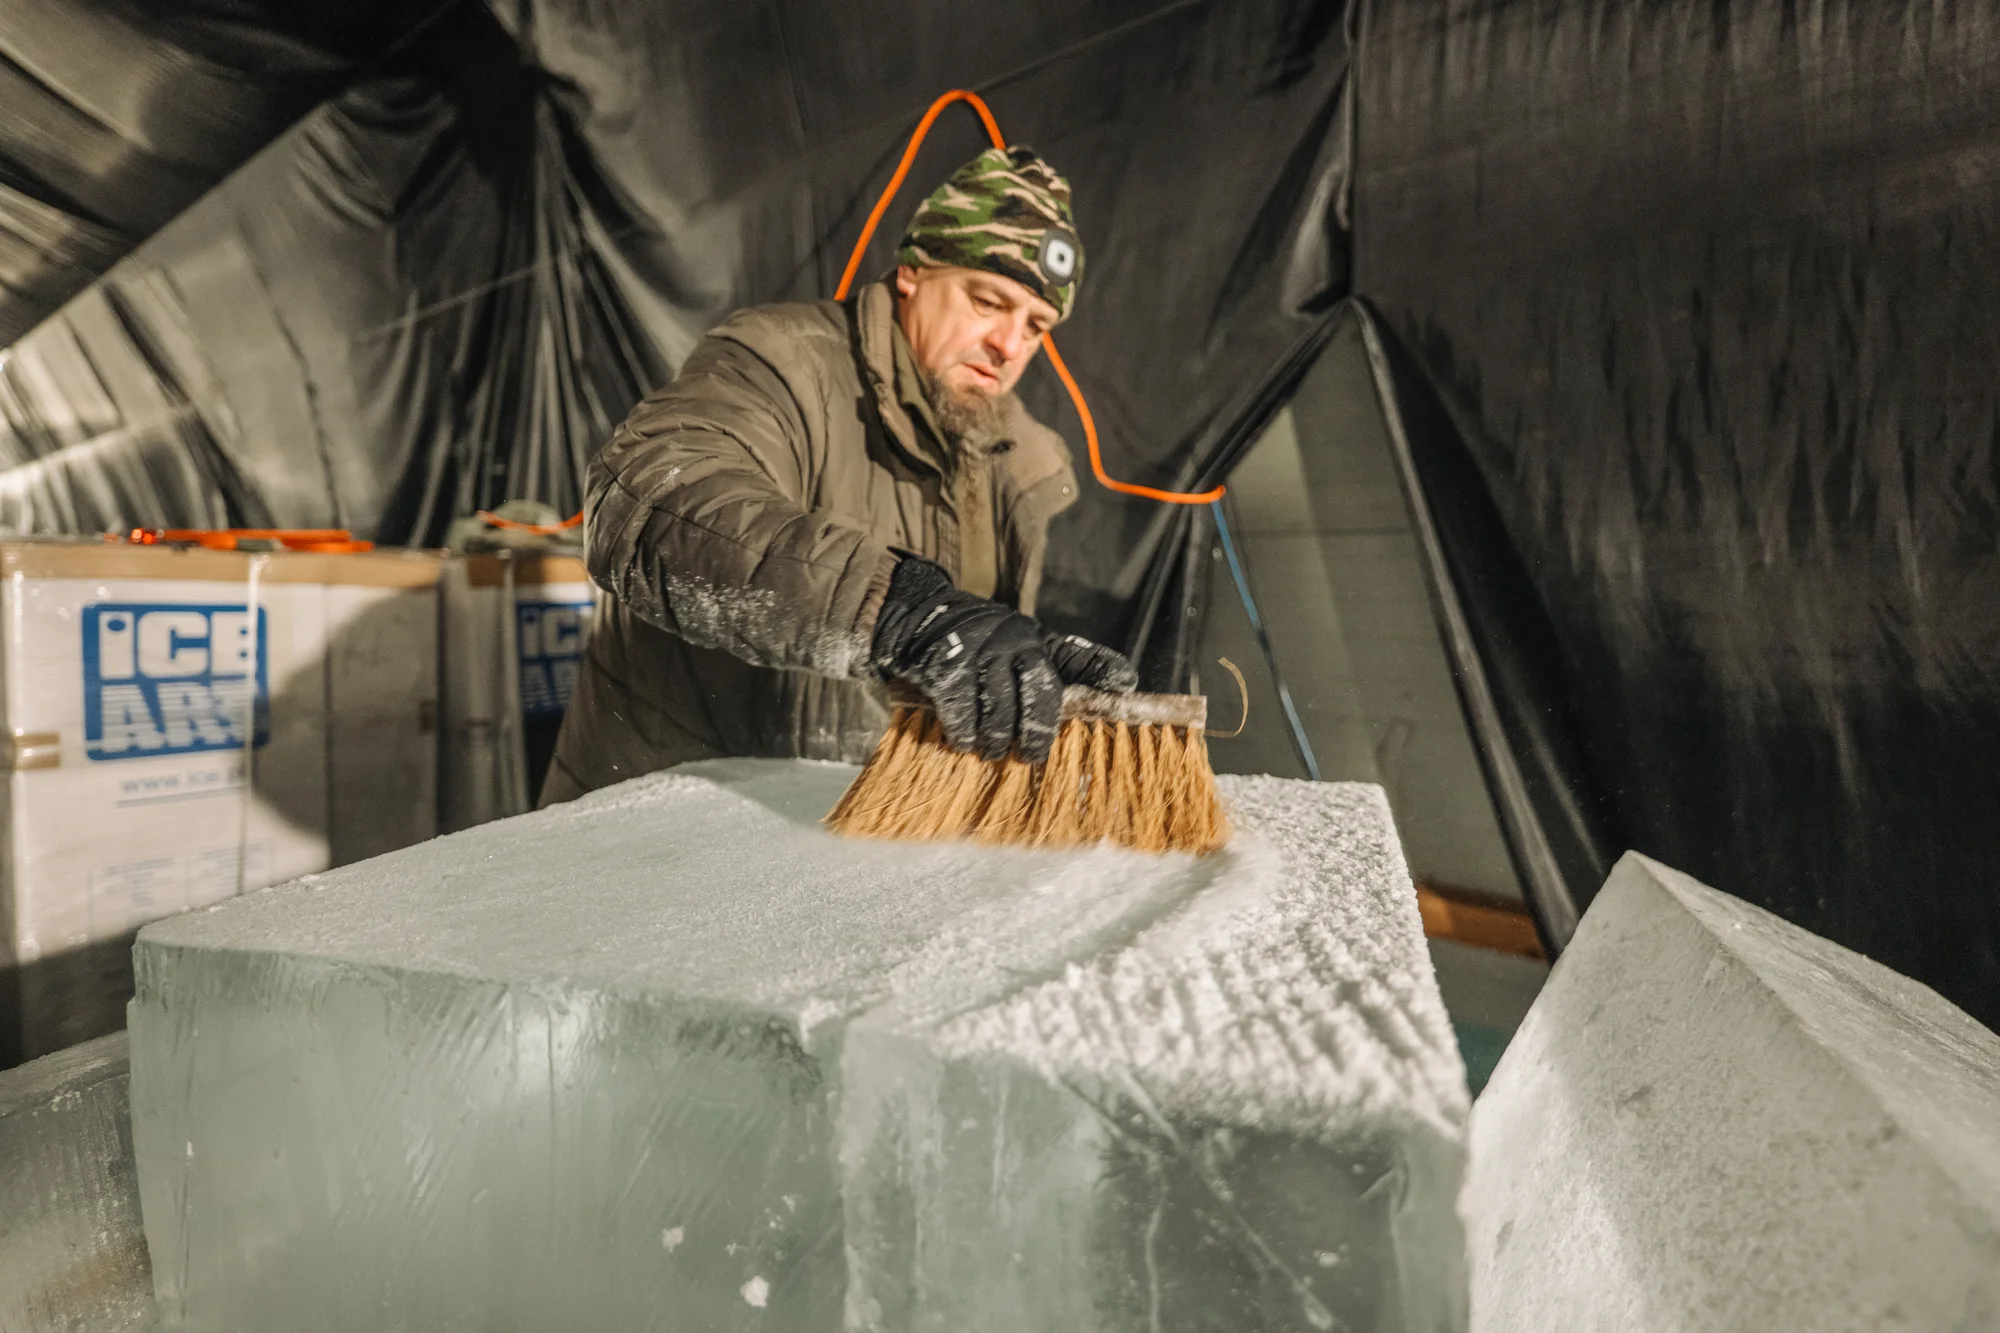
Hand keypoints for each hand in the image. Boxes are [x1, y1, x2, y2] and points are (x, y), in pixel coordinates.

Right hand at [871, 556, 1134, 761]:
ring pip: (1000, 708)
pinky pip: (962, 710)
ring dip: (995, 739)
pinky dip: (964, 733)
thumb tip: (1116, 689)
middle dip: (1037, 731)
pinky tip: (963, 742)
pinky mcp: (946, 665)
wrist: (916, 620)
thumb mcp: (1018, 652)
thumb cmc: (976, 648)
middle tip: (1030, 755)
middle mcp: (1014, 639)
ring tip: (991, 752)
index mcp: (1036, 639)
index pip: (1076, 653)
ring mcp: (980, 650)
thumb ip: (1058, 673)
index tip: (1125, 685)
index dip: (1102, 668)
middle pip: (1039, 691)